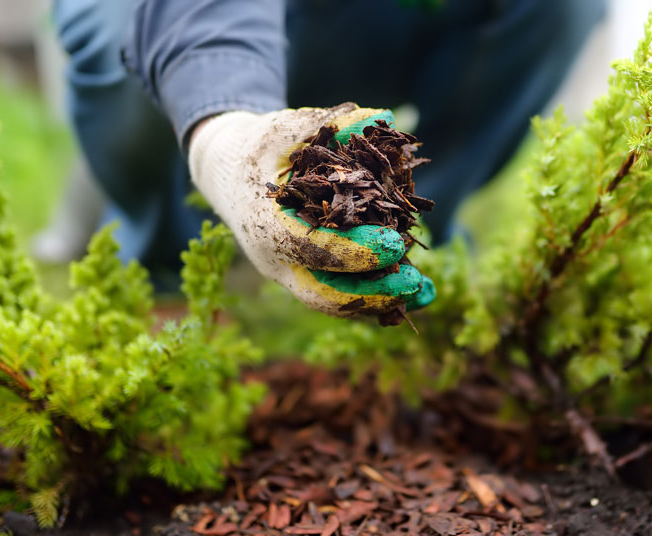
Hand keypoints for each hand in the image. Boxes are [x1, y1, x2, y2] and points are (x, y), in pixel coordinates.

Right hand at [188, 103, 434, 317]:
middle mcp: (273, 259)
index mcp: (264, 224)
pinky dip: (373, 297)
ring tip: (425, 293)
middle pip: (323, 293)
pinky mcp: (302, 276)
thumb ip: (330, 123)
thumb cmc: (258, 148)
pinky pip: (338, 295)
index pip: (311, 247)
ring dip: (379, 302)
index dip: (355, 251)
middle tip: (415, 283)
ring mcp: (287, 273)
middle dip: (371, 293)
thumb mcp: (285, 128)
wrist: (226, 174)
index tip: (396, 244)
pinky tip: (411, 292)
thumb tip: (383, 118)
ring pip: (333, 301)